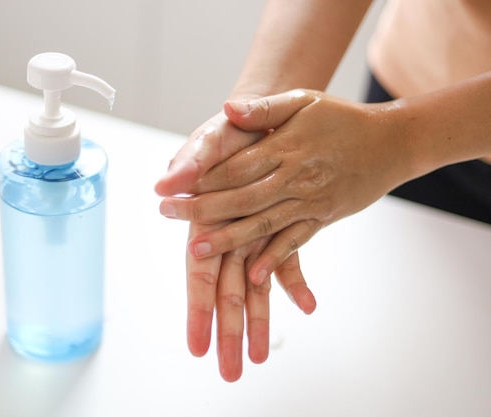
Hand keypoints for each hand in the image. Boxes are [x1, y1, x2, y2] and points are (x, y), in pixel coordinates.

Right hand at [156, 109, 315, 381]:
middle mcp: (229, 230)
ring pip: (253, 285)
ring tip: (257, 358)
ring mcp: (253, 231)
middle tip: (229, 371)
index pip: (201, 272)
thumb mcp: (213, 137)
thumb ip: (193, 159)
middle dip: (227, 331)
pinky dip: (293, 282)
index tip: (197, 344)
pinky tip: (306, 305)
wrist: (268, 117)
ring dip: (256, 320)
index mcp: (208, 217)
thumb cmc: (235, 129)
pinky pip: (285, 260)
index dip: (198, 309)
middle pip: (226, 290)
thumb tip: (165, 184)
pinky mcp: (278, 223)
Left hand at [160, 90, 407, 282]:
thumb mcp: (303, 101)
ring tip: (196, 248)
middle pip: (241, 198)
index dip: (200, 178)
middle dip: (201, 209)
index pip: (235, 166)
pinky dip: (274, 259)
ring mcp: (309, 202)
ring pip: (262, 224)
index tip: (171, 186)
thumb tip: (228, 109)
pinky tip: (253, 276)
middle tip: (167, 214)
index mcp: (285, 147)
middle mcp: (295, 177)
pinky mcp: (321, 219)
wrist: (390, 143)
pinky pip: (295, 243)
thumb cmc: (341, 119)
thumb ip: (264, 108)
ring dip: (228, 239)